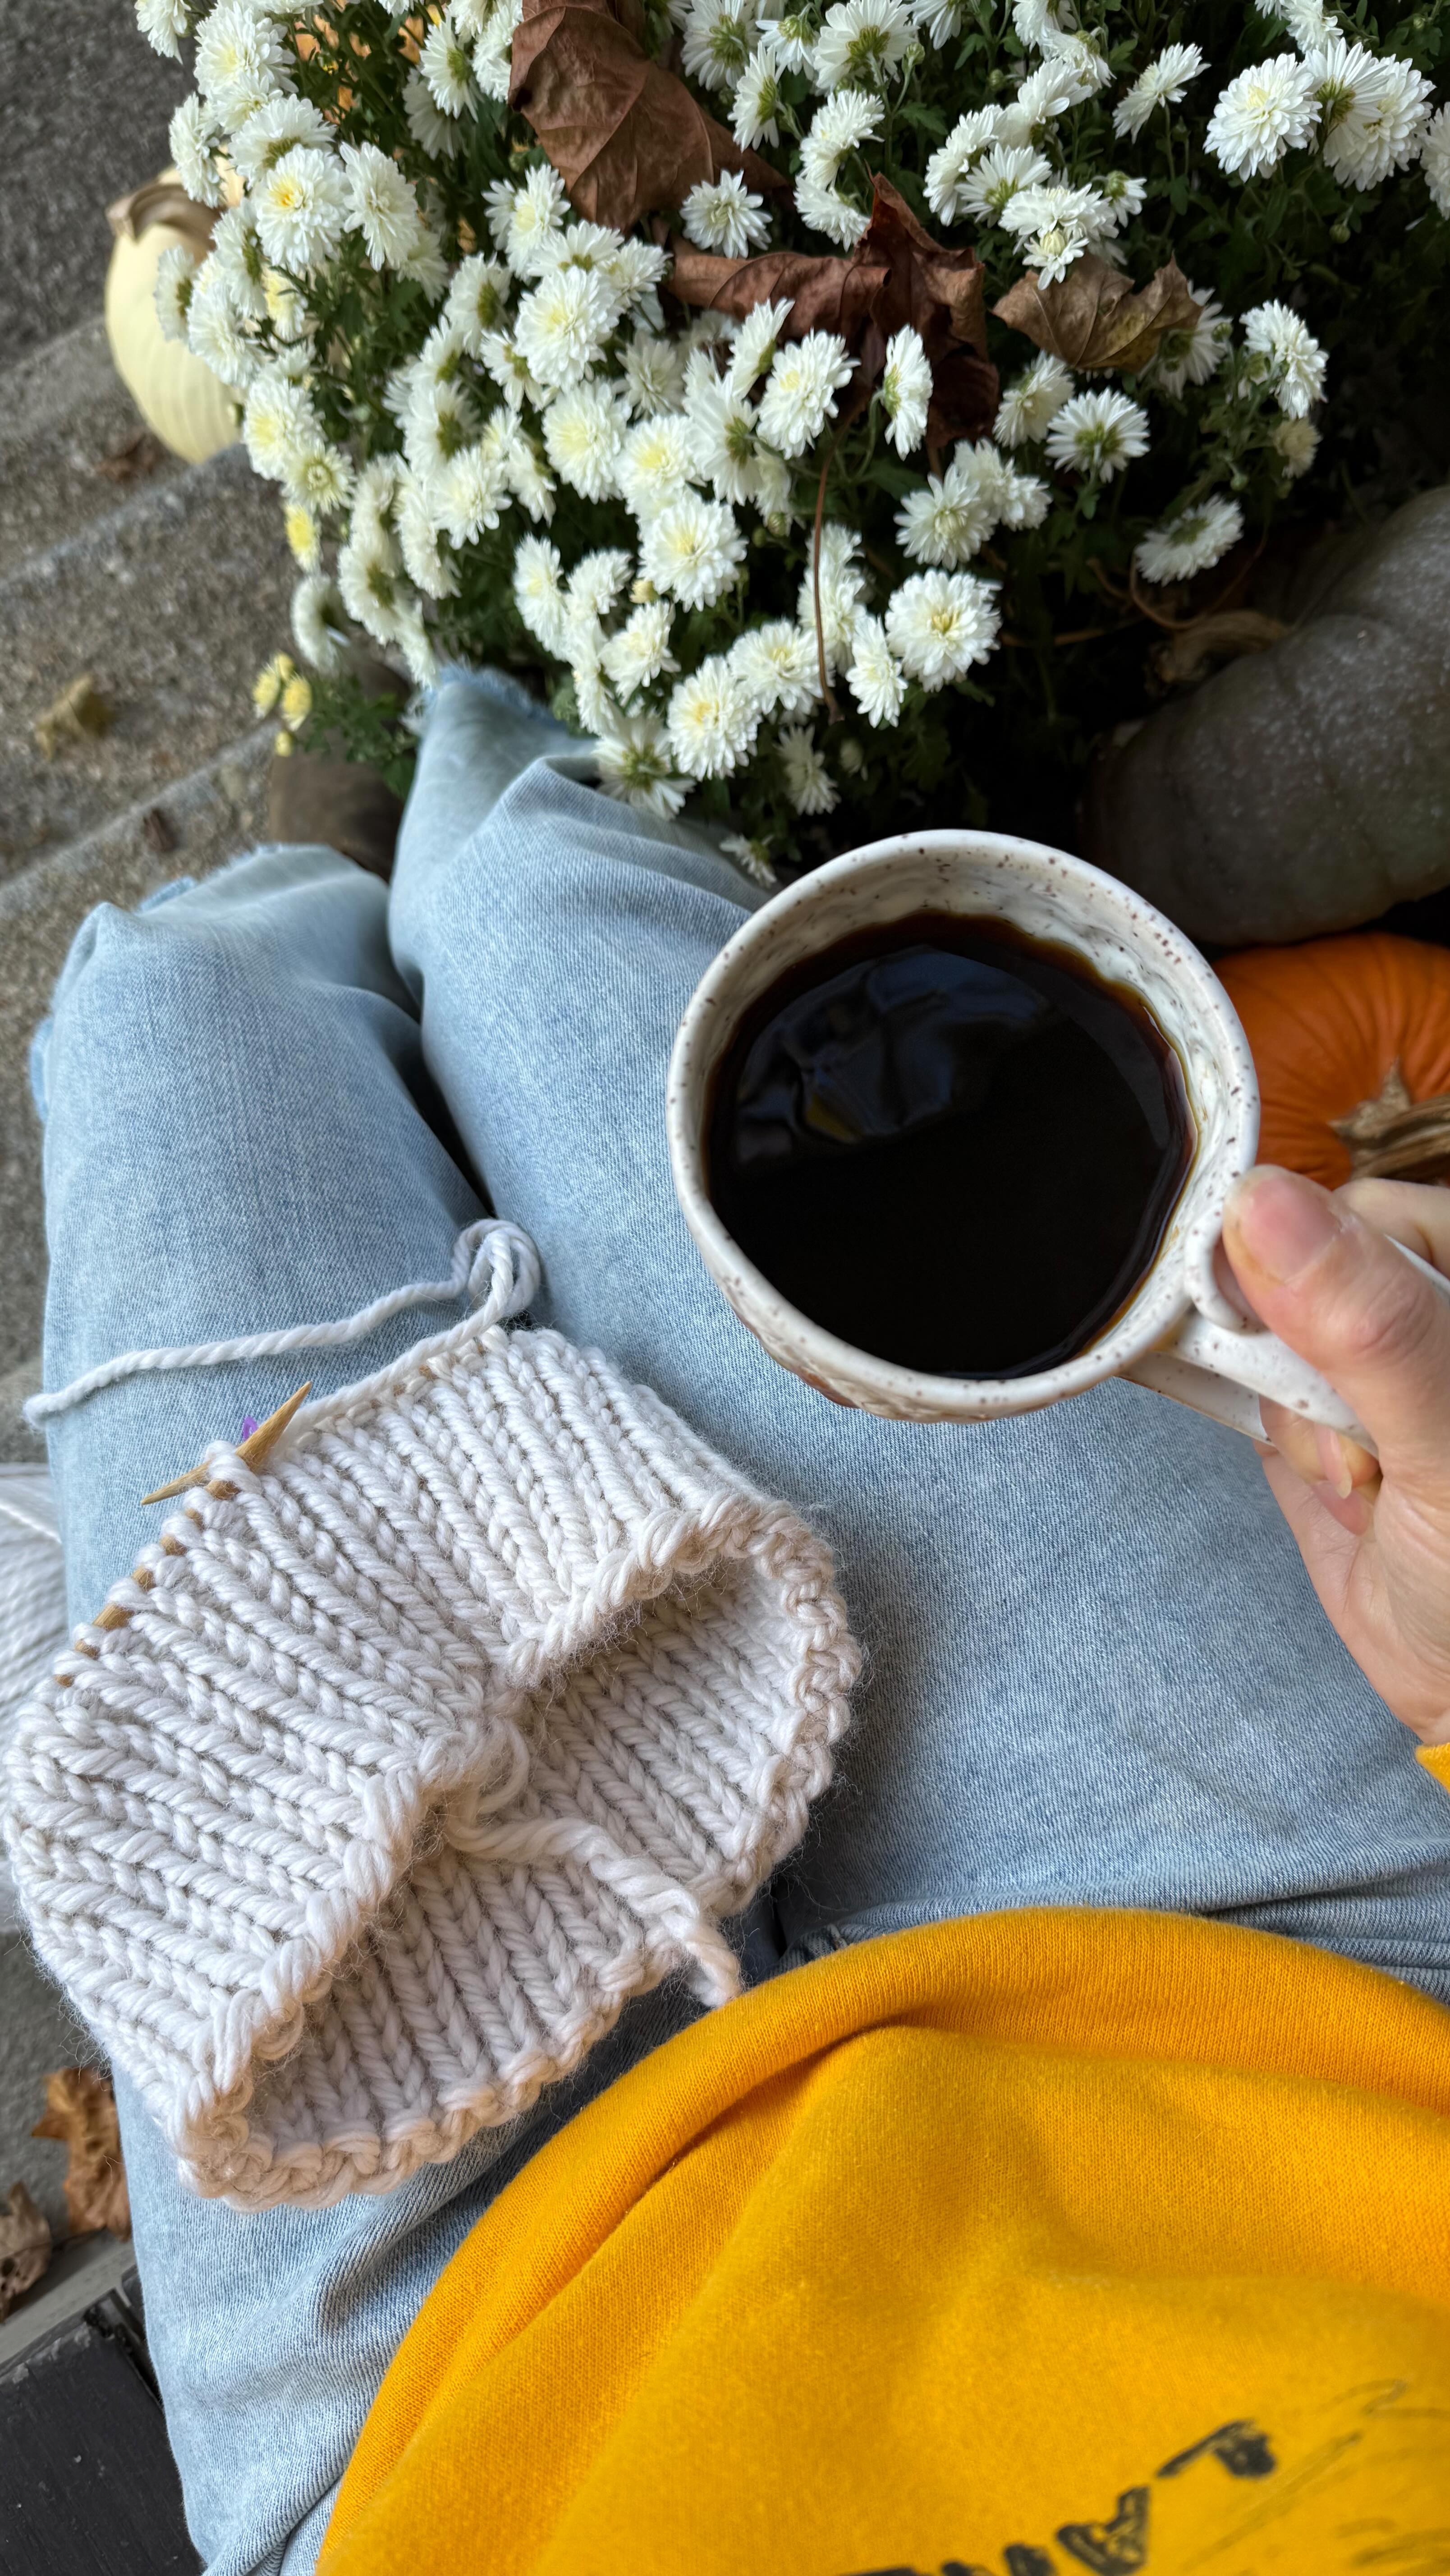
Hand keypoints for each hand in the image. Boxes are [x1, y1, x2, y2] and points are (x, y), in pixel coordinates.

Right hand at [1222, 1166, 1449, 1747]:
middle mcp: (1429, 1313)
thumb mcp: (1449, 1446)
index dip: (1327, 1271)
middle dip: (1315, 1365)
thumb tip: (1262, 1201)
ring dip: (1303, 1419)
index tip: (1314, 1351)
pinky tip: (1340, 1489)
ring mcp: (1377, 1363)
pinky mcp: (1327, 1414)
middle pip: (1312, 1265)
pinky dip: (1279, 1434)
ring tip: (1368, 1488)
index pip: (1377, 1214)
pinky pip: (1259, 1381)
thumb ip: (1373, 1326)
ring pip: (1279, 1332)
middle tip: (1371, 1452)